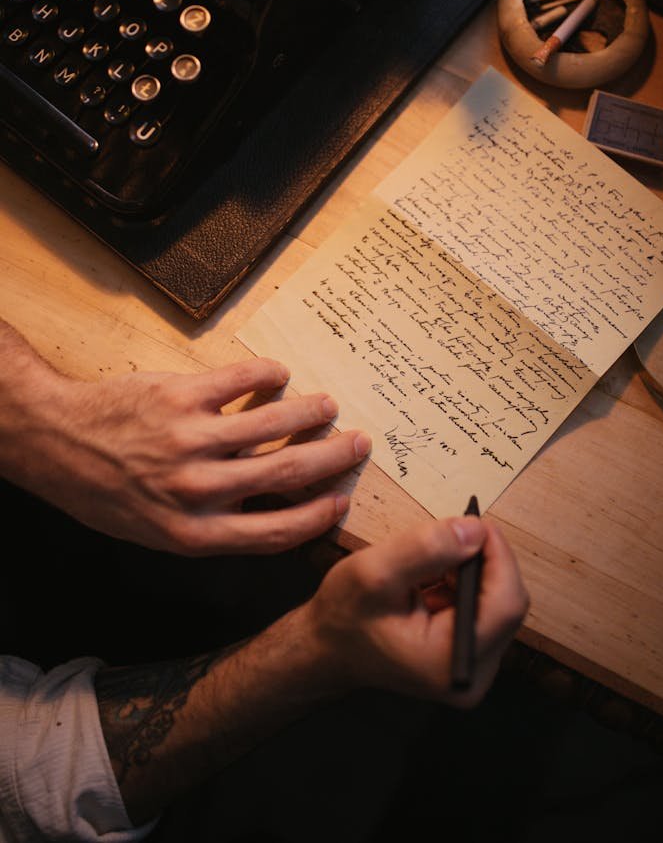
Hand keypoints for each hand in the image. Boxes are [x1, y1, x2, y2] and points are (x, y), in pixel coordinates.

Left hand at [3, 352, 369, 554]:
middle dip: (332, 458)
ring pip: (274, 422)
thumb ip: (213, 525)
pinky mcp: (181, 395)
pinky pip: (242, 381)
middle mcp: (198, 489)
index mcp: (193, 533)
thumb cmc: (106, 493)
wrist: (56, 443)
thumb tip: (271, 507)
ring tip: (327, 406)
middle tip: (358, 444)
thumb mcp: (156, 531)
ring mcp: (191, 439)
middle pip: (287, 473)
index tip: (341, 501)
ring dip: (310, 412)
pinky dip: (269, 376)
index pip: (276, 531)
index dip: (317, 517)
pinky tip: (279, 375)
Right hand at [306, 516, 527, 705]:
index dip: (499, 557)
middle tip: (449, 537)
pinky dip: (464, 584)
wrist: (328, 648)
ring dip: (471, 571)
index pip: (506, 604)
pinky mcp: (468, 656)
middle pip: (507, 604)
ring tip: (430, 565)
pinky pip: (483, 609)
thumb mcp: (374, 571)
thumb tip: (475, 530)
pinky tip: (433, 580)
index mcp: (451, 663)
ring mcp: (473, 669)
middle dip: (482, 562)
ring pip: (497, 602)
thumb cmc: (344, 616)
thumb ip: (426, 549)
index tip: (476, 523)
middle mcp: (472, 676)